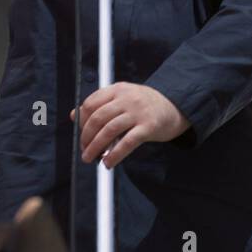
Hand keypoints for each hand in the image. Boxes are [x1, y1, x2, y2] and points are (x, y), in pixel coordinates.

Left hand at [72, 82, 190, 168]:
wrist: (176, 107)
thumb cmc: (146, 105)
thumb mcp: (123, 98)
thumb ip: (101, 104)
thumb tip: (74, 115)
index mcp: (118, 89)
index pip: (91, 103)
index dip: (82, 121)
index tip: (80, 135)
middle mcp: (127, 98)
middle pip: (98, 118)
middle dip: (86, 137)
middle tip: (84, 150)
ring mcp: (138, 112)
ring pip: (109, 130)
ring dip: (95, 147)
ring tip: (90, 159)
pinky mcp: (148, 127)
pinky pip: (127, 143)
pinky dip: (114, 155)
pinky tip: (108, 162)